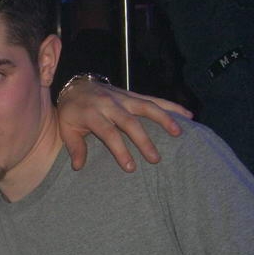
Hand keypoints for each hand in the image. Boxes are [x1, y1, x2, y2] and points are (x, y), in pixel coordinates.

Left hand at [57, 80, 192, 171]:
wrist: (75, 86)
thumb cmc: (71, 112)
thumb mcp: (66, 129)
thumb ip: (74, 147)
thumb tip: (78, 167)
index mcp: (92, 114)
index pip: (109, 133)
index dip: (120, 150)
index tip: (130, 168)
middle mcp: (109, 104)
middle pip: (130, 122)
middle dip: (143, 141)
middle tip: (155, 159)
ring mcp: (122, 97)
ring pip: (146, 106)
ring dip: (163, 119)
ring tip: (178, 133)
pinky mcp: (131, 94)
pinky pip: (153, 99)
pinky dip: (170, 105)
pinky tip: (187, 114)